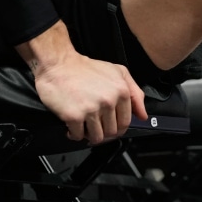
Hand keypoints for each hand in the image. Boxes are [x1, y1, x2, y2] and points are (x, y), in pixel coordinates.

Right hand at [25, 39, 148, 143]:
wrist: (58, 64)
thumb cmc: (85, 69)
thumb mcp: (117, 72)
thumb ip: (134, 92)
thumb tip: (143, 115)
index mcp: (121, 92)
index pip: (125, 122)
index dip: (116, 127)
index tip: (108, 125)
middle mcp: (108, 101)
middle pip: (112, 132)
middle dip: (103, 131)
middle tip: (93, 124)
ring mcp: (91, 109)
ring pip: (97, 138)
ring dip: (89, 134)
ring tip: (83, 124)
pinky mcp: (74, 116)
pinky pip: (78, 136)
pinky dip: (74, 134)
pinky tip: (72, 125)